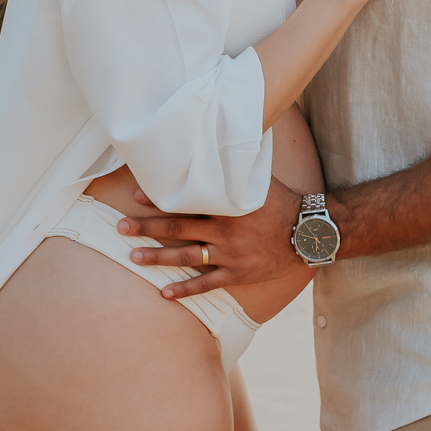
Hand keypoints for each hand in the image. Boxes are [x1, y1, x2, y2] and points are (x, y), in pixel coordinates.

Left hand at [117, 178, 302, 298]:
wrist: (310, 232)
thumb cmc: (284, 201)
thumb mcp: (259, 179)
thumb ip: (237, 166)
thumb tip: (222, 137)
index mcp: (226, 205)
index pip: (186, 201)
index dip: (160, 200)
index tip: (135, 196)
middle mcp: (224, 231)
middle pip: (178, 229)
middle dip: (147, 228)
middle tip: (120, 227)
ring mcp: (229, 254)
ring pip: (186, 257)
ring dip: (158, 258)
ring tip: (133, 257)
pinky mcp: (237, 273)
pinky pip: (206, 284)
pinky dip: (184, 290)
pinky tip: (164, 293)